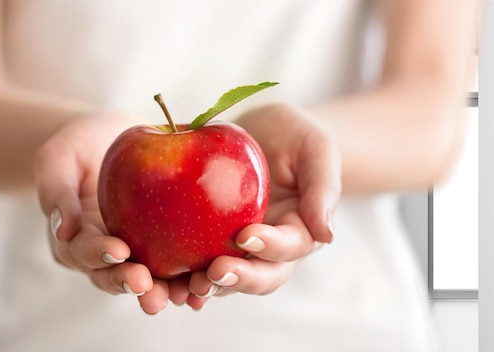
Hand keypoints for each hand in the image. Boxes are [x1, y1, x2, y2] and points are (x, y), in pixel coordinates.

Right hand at [33, 116, 184, 313]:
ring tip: (181, 294)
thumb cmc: (77, 146)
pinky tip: (207, 282)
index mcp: (74, 238)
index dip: (99, 253)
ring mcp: (134, 251)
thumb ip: (56, 192)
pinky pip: (175, 263)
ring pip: (148, 278)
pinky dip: (188, 275)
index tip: (118, 249)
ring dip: (164, 289)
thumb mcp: (56, 159)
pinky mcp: (160, 244)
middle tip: (146, 285)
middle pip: (115, 275)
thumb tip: (63, 230)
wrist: (107, 139)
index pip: (84, 250)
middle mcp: (104, 253)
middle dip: (132, 284)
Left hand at [183, 103, 341, 308]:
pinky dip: (184, 275)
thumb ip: (322, 189)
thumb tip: (327, 236)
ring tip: (186, 285)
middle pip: (259, 276)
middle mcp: (270, 248)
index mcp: (300, 230)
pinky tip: (166, 279)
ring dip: (208, 286)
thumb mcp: (317, 151)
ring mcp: (240, 247)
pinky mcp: (212, 238)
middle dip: (238, 279)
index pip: (289, 247)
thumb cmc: (297, 137)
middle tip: (213, 273)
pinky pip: (199, 260)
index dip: (270, 246)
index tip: (246, 235)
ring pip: (228, 277)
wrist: (267, 131)